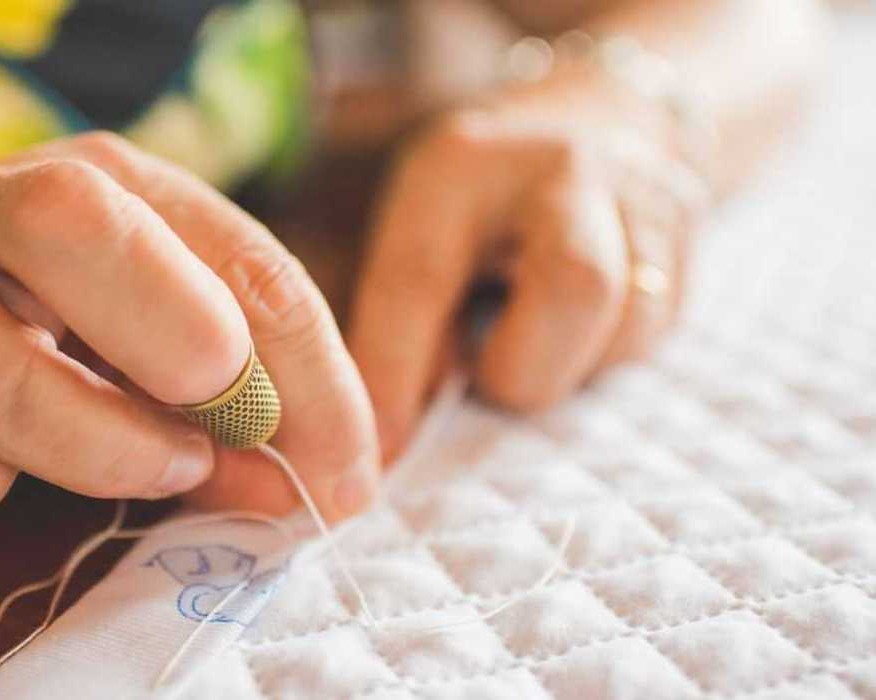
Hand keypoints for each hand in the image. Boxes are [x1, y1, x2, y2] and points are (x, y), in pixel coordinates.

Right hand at [0, 133, 378, 520]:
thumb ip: (263, 399)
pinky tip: (0, 472)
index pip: (234, 256)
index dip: (301, 374)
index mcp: (112, 184)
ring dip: (83, 444)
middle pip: (60, 227)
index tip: (337, 469)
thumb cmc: (77, 321)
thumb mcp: (187, 333)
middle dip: (166, 334)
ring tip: (151, 468)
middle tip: (213, 426)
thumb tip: (332, 487)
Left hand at [349, 76, 708, 459]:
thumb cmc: (473, 204)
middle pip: (579, 286)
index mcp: (458, 165)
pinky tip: (577, 324)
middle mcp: (561, 166)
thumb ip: (394, 329)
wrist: (593, 119)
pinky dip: (607, 352)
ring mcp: (642, 191)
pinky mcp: (691, 230)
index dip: (395, 373)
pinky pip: (659, 330)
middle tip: (489, 375)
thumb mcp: (411, 235)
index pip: (420, 277)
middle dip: (527, 369)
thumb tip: (387, 444)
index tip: (383, 454)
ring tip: (532, 337)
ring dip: (571, 365)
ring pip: (632, 323)